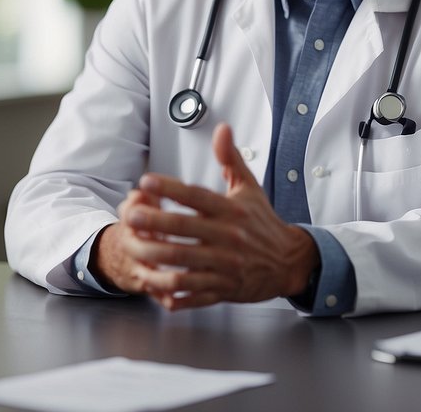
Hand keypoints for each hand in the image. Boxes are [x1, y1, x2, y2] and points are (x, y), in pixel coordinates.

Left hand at [92, 123, 318, 309]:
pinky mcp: (224, 289)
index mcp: (232, 211)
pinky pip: (193, 292)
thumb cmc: (263, 223)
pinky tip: (152, 281)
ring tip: (133, 246)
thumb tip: (222, 129)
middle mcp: (229, 237)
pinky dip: (171, 289)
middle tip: (131, 215)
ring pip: (185, 262)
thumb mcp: (250, 188)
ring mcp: (226, 265)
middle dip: (155, 221)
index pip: (198, 196)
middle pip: (186, 229)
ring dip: (156, 255)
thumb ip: (231, 159)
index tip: (147, 180)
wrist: (289, 262)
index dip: (171, 188)